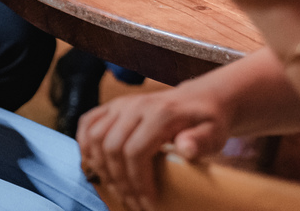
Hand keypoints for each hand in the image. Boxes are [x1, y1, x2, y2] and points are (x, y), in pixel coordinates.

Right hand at [77, 86, 230, 209]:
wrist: (198, 99)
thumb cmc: (208, 121)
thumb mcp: (214, 132)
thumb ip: (201, 141)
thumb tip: (185, 149)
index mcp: (159, 113)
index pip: (135, 151)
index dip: (137, 182)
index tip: (147, 205)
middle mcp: (133, 106)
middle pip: (112, 147)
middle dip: (120, 181)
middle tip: (132, 204)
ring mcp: (120, 104)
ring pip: (94, 137)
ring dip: (101, 167)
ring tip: (116, 189)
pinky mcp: (112, 106)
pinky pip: (87, 123)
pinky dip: (84, 145)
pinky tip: (93, 164)